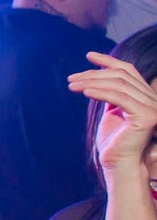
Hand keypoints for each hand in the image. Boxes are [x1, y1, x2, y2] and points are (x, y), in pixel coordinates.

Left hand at [69, 52, 156, 173]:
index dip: (109, 61)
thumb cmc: (112, 140)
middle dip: (93, 74)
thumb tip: (96, 76)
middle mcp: (154, 100)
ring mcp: (153, 108)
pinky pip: (119, 98)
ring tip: (71, 86)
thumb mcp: (111, 111)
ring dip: (91, 83)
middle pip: (121, 76)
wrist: (118, 163)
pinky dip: (100, 92)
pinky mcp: (146, 116)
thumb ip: (110, 94)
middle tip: (71, 78)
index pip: (128, 71)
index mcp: (147, 96)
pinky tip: (84, 92)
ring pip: (118, 85)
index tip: (88, 56)